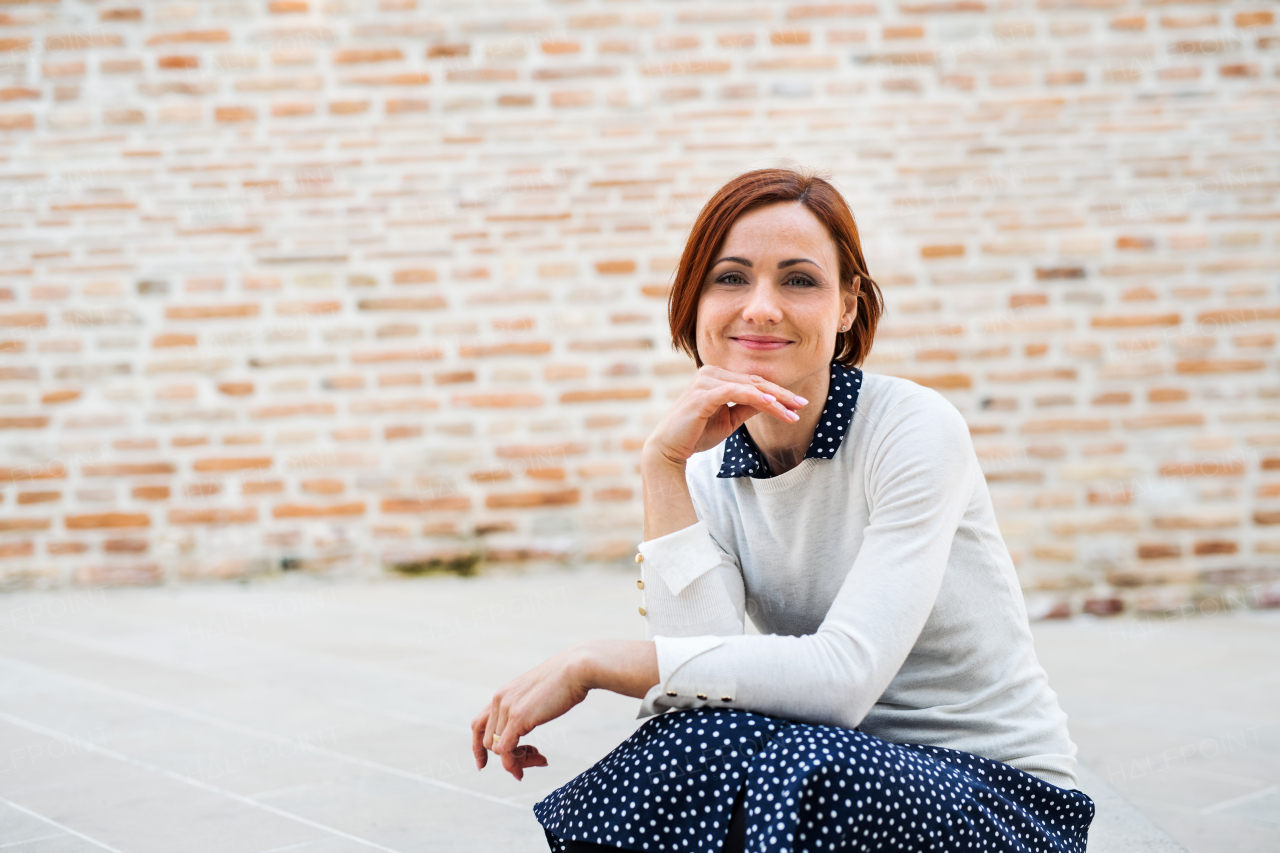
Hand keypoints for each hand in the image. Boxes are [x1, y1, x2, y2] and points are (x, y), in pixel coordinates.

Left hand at [471, 644, 589, 780]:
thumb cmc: (565, 680)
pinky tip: (539, 761)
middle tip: (534, 757)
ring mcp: (507, 709)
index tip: (482, 765)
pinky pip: (505, 750)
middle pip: (488, 742)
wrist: (576, 668)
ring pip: (497, 749)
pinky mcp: (518, 718)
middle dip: (508, 757)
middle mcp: (499, 700)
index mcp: (503, 694)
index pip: (478, 725)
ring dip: (517, 761)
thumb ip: (527, 707)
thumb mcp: (537, 694)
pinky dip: (516, 763)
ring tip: (540, 758)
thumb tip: (527, 722)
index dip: (477, 748)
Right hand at [643, 365, 807, 467]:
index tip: (799, 404)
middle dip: (781, 395)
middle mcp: (710, 373)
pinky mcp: (701, 395)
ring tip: (791, 410)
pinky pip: (733, 392)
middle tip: (802, 404)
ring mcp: (705, 382)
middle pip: (754, 382)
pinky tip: (771, 405)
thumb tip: (772, 403)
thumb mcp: (729, 420)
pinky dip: (754, 397)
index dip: (778, 393)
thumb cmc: (697, 434)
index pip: (754, 383)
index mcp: (716, 377)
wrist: (669, 449)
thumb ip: (748, 408)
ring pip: (748, 387)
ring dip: (773, 399)